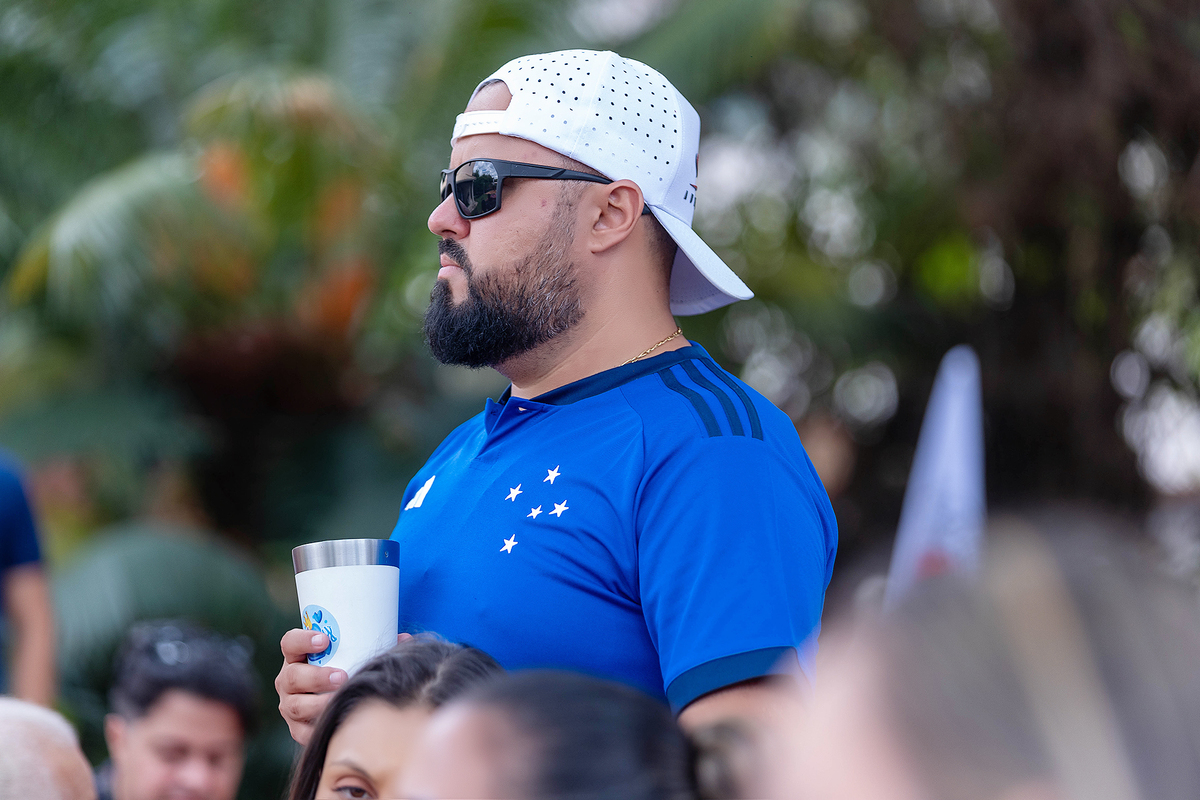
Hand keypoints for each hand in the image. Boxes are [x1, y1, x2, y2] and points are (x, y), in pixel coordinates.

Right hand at [275, 630, 413, 743]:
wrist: (334, 703)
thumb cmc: (344, 669)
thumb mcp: (352, 655)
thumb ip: (373, 645)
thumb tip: (404, 638)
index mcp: (298, 657)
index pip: (290, 643)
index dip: (303, 639)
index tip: (326, 639)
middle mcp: (287, 681)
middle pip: (292, 676)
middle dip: (316, 677)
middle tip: (342, 676)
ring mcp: (289, 705)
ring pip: (295, 705)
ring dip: (318, 703)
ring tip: (341, 700)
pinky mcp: (296, 729)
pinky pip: (302, 732)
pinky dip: (319, 729)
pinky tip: (337, 724)